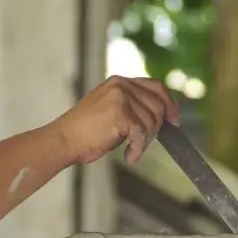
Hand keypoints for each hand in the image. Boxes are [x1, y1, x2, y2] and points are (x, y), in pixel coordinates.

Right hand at [51, 76, 179, 164]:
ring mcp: (120, 97)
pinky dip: (138, 149)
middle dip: (156, 130)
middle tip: (142, 145)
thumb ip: (131, 107)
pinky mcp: (120, 113)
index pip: (155, 86)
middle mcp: (121, 85)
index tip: (174, 121)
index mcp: (119, 82)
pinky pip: (142, 134)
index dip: (169, 104)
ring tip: (131, 151)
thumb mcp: (110, 111)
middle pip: (158, 106)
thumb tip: (158, 118)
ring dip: (144, 142)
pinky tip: (129, 156)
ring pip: (151, 122)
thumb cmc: (83, 132)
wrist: (63, 141)